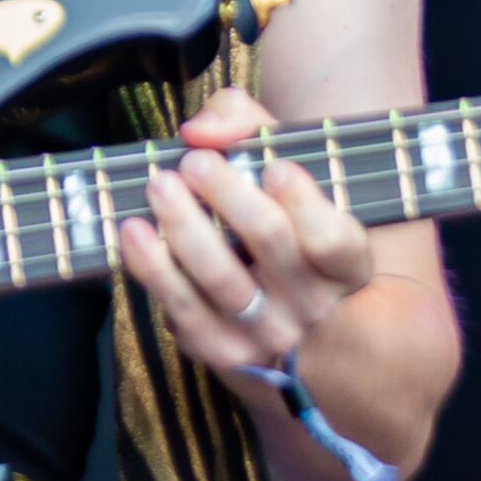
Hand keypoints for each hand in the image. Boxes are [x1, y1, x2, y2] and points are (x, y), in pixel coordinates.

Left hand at [116, 88, 376, 375]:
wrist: (292, 330)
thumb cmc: (283, 225)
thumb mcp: (287, 169)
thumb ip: (249, 127)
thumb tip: (200, 131)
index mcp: (346, 264)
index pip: (334, 239)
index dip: (306, 204)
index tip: (275, 168)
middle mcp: (313, 305)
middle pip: (272, 244)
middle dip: (229, 196)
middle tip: (194, 163)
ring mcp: (268, 335)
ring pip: (222, 281)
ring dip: (185, 228)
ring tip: (159, 186)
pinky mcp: (224, 353)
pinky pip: (184, 312)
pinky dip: (154, 270)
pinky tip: (133, 233)